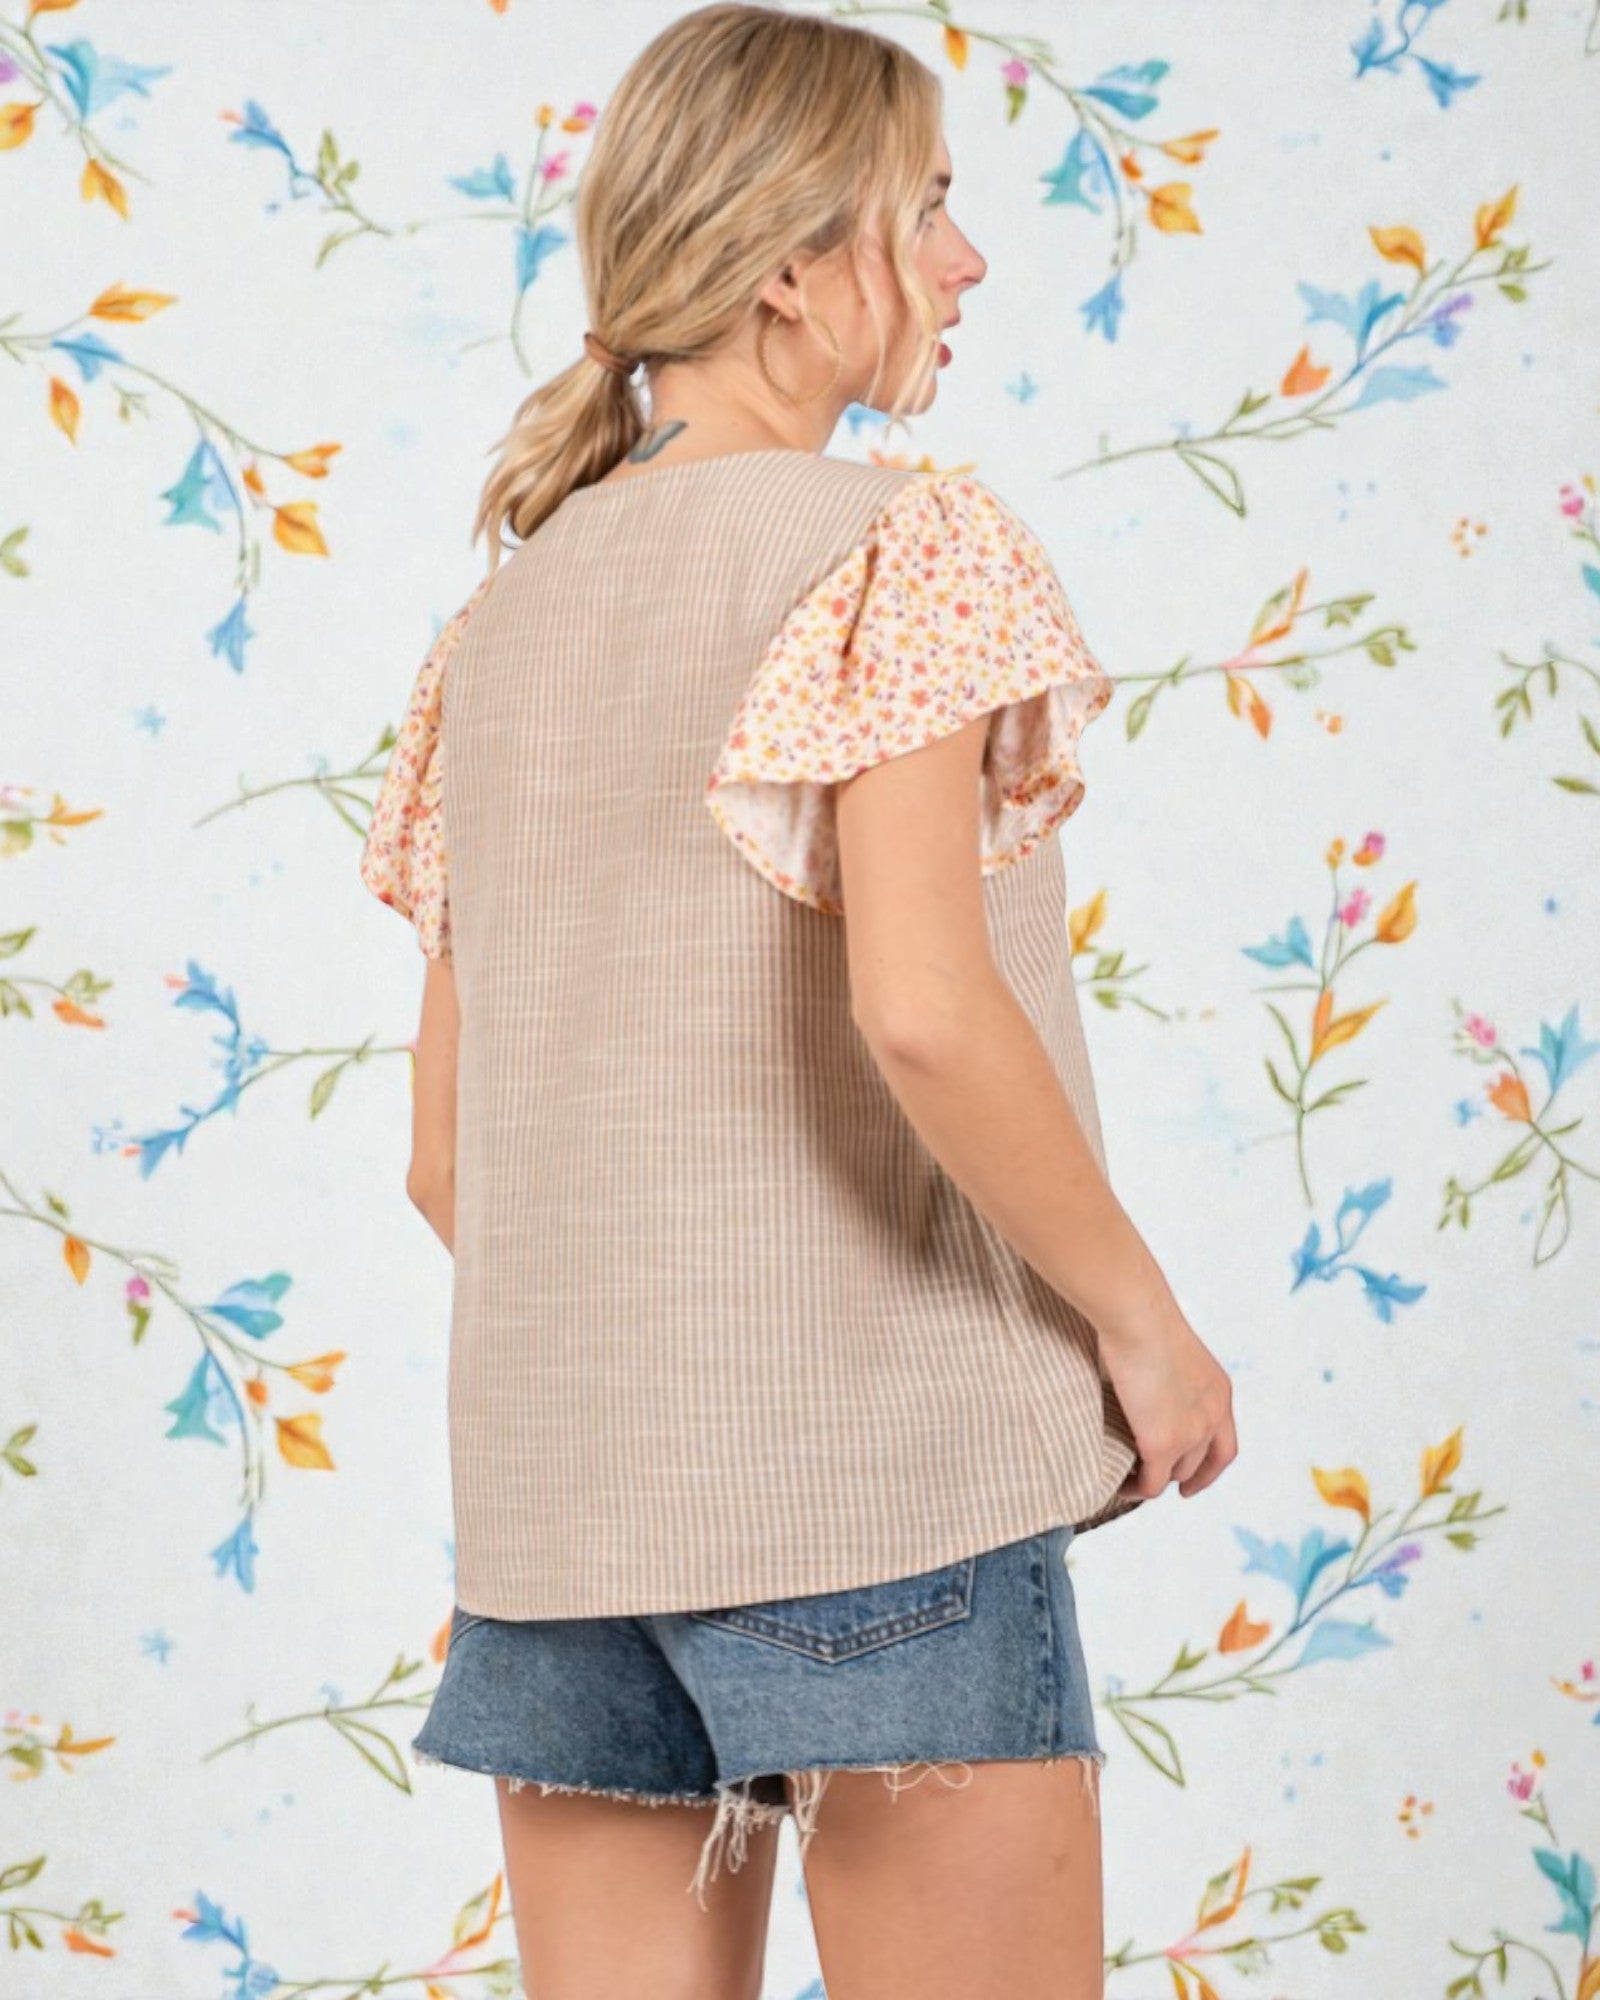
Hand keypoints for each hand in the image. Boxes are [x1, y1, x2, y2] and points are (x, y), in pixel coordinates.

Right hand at [1097, 1287, 1236, 1501]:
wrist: (1139, 1319)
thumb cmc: (1144, 1320)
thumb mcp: (1172, 1352)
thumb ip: (1169, 1376)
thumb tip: (1143, 1381)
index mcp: (1219, 1393)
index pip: (1225, 1446)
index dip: (1209, 1468)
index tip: (1192, 1480)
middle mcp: (1213, 1418)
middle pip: (1201, 1464)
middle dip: (1180, 1475)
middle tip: (1154, 1479)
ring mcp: (1190, 1434)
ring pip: (1175, 1475)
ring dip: (1155, 1480)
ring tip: (1131, 1479)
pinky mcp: (1162, 1445)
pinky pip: (1152, 1484)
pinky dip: (1137, 1489)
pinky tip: (1121, 1485)